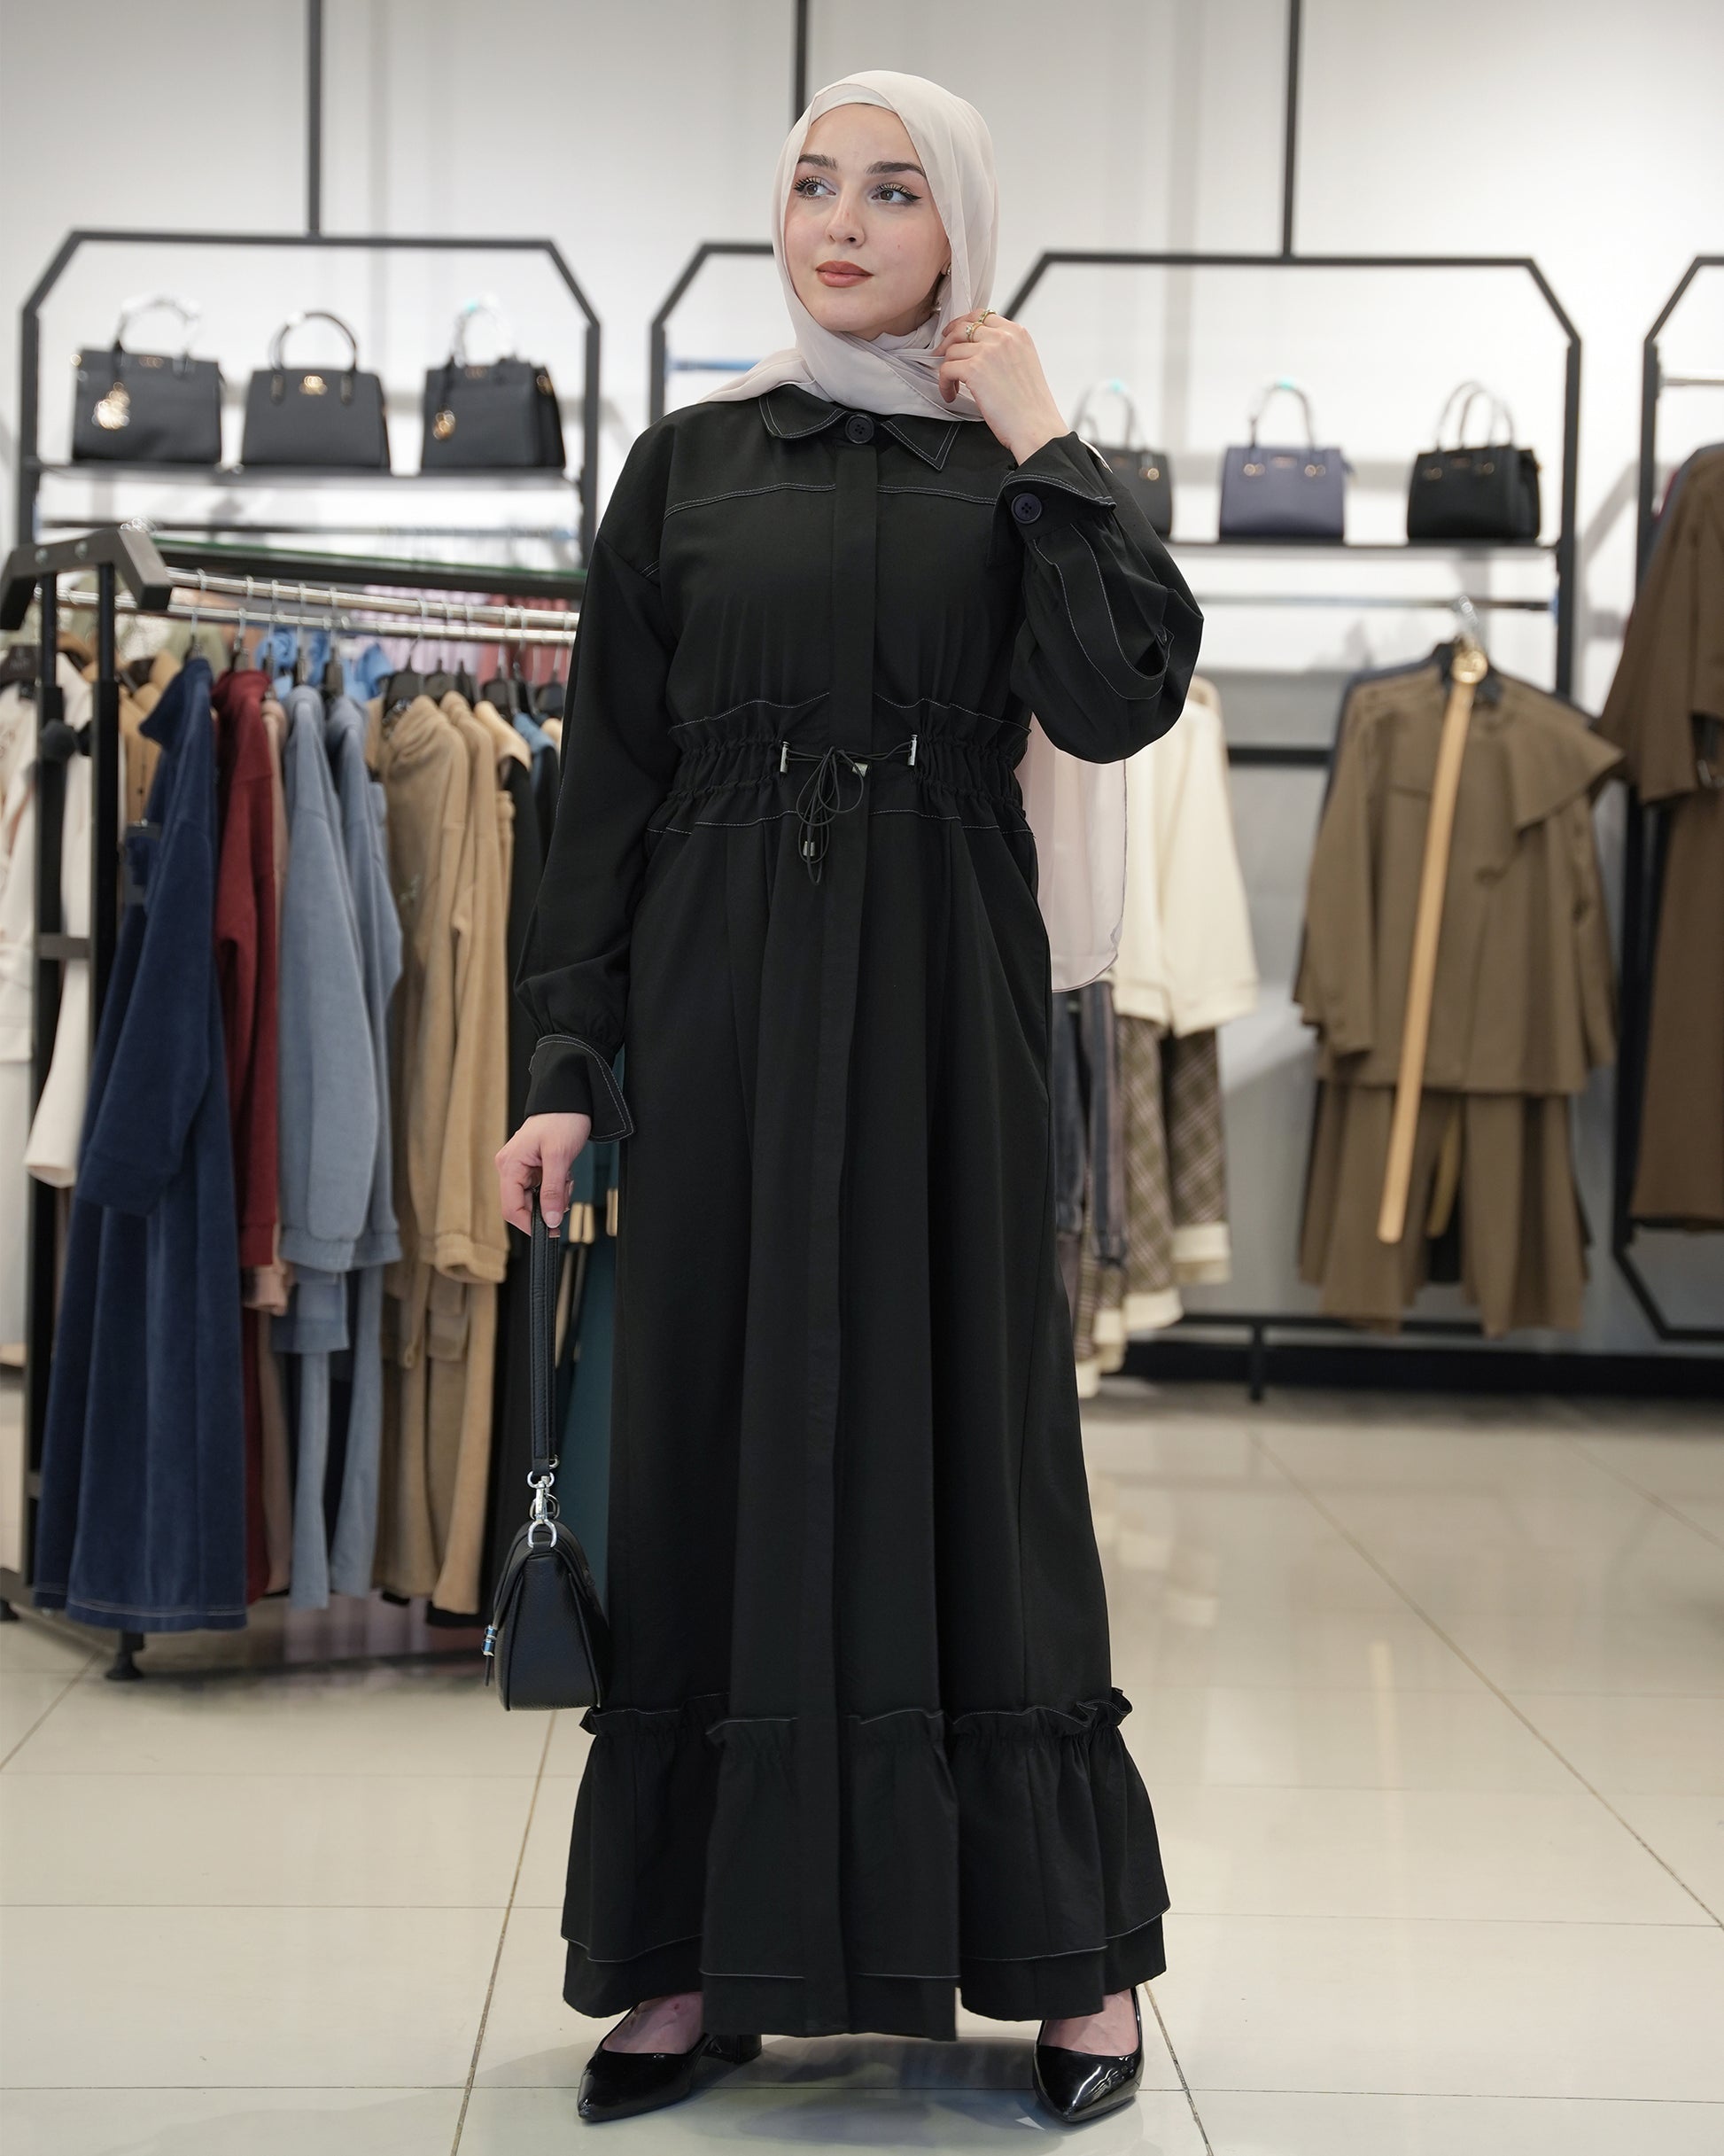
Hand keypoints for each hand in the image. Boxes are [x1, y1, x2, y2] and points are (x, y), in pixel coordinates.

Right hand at [495, 1111, 591, 1234]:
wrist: (570, 1099)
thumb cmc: (562, 1119)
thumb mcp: (559, 1157)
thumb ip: (553, 1191)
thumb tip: (550, 1220)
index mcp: (509, 1165)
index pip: (510, 1208)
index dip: (530, 1224)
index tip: (551, 1230)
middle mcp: (510, 1167)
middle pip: (522, 1205)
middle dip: (547, 1205)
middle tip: (565, 1192)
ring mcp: (520, 1167)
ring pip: (534, 1198)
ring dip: (554, 1195)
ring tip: (566, 1176)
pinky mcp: (531, 1166)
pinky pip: (541, 1187)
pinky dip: (556, 1186)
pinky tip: (564, 1173)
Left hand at [933, 310, 1067, 464]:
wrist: (1035, 427)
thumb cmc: (1031, 405)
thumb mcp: (1024, 364)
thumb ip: (1005, 350)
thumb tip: (979, 348)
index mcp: (1017, 333)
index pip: (982, 315)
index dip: (962, 324)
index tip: (952, 335)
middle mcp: (1003, 337)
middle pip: (962, 327)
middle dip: (947, 341)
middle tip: (940, 356)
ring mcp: (988, 351)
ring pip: (952, 350)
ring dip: (947, 369)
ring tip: (954, 386)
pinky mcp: (974, 369)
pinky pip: (946, 369)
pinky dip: (944, 383)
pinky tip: (951, 395)